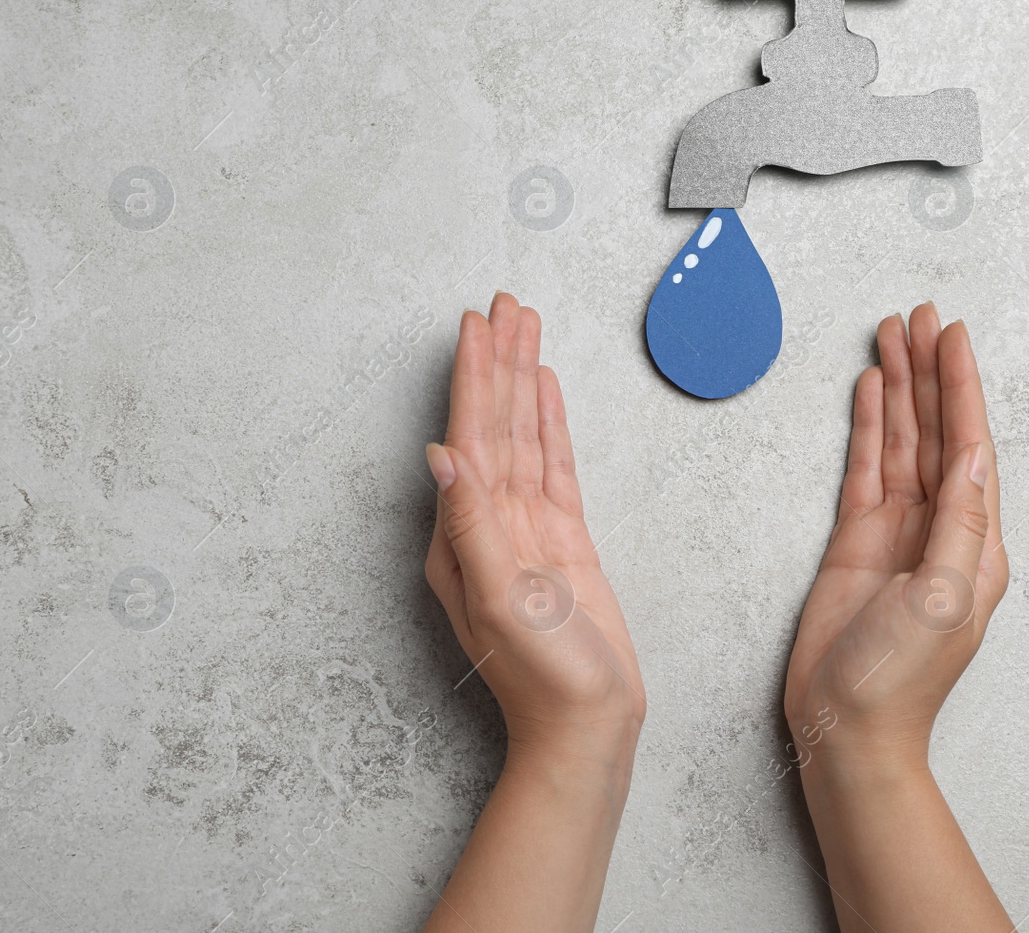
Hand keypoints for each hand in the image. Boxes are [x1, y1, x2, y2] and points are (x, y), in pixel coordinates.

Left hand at [424, 294, 643, 762]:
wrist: (587, 724)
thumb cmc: (542, 677)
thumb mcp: (500, 599)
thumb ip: (472, 523)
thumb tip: (441, 455)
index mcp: (461, 535)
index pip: (467, 437)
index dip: (473, 377)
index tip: (476, 325)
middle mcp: (488, 523)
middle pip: (495, 423)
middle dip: (498, 362)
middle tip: (505, 303)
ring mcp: (526, 529)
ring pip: (525, 435)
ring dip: (524, 380)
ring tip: (526, 327)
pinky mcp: (563, 540)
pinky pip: (554, 466)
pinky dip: (551, 424)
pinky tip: (548, 390)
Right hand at [783, 302, 1008, 769]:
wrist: (848, 727)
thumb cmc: (901, 678)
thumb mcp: (945, 598)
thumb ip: (963, 523)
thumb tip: (978, 454)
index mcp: (977, 542)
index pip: (972, 444)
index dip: (962, 386)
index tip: (952, 334)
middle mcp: (942, 527)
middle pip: (938, 431)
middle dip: (929, 372)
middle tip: (918, 315)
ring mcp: (898, 531)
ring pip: (901, 441)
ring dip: (898, 388)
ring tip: (890, 334)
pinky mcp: (856, 540)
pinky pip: (866, 469)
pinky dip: (868, 428)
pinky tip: (869, 391)